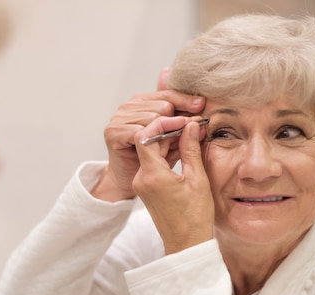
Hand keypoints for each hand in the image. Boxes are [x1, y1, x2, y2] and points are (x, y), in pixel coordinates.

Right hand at [92, 68, 205, 201]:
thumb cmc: (151, 158)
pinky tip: (157, 147)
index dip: (185, 100)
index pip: (167, 94)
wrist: (129, 180)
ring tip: (174, 145)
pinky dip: (151, 139)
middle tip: (190, 131)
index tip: (201, 106)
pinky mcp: (113, 132)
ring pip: (152, 118)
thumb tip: (201, 109)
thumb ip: (182, 124)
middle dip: (179, 119)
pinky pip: (139, 132)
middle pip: (162, 106)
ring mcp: (118, 117)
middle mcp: (128, 106)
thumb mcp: (172, 139)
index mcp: (142, 101)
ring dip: (167, 132)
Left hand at [132, 117, 214, 253]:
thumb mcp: (197, 179)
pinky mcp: (146, 188)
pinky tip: (184, 149)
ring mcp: (142, 183)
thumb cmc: (194, 217)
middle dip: (168, 130)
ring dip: (168, 141)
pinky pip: (153, 163)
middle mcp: (141, 178)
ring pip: (151, 152)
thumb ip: (190, 149)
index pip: (146, 136)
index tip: (182, 120)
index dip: (162, 124)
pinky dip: (167, 153)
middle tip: (191, 124)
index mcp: (152, 175)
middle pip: (148, 142)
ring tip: (191, 134)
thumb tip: (190, 126)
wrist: (185, 243)